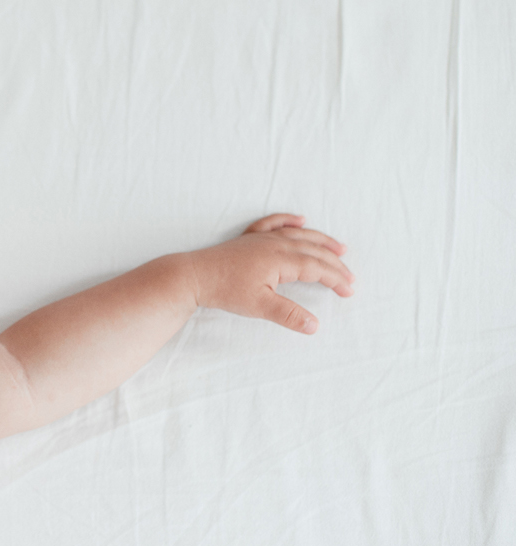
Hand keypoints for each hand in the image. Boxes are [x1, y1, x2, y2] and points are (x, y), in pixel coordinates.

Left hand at [183, 213, 355, 333]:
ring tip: (339, 248)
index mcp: (281, 259)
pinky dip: (289, 220)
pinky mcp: (248, 238)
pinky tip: (300, 220)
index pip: (317, 267)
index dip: (336, 279)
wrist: (193, 275)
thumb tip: (315, 326)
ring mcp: (261, 238)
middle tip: (351, 276)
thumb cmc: (225, 290)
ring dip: (321, 240)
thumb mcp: (259, 306)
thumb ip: (288, 314)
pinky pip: (274, 223)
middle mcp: (275, 243)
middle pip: (313, 250)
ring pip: (299, 235)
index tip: (349, 291)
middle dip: (335, 263)